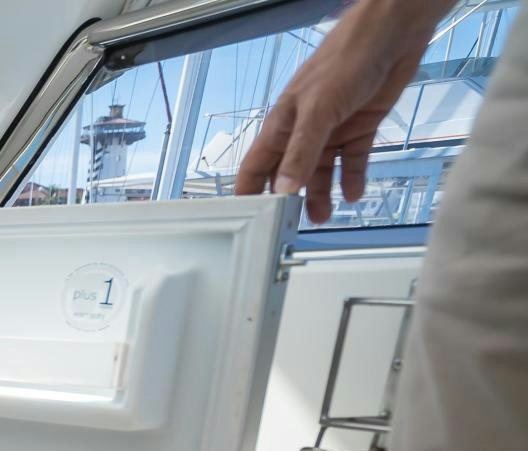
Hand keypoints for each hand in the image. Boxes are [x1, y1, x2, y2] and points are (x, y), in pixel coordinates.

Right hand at [235, 0, 451, 222]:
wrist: (391, 37)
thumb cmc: (345, 60)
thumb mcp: (317, 110)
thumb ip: (301, 153)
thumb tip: (284, 190)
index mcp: (282, 125)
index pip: (255, 167)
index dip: (247, 193)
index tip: (245, 219)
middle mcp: (303, 132)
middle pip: (288, 175)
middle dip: (287, 201)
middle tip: (287, 228)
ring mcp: (331, 131)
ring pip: (320, 173)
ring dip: (320, 196)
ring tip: (322, 218)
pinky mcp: (359, 129)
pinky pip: (352, 162)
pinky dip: (352, 180)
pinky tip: (353, 195)